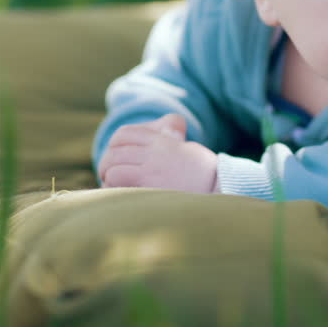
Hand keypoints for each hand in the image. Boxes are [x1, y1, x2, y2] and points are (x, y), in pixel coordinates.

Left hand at [98, 113, 217, 193]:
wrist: (220, 186)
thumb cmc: (204, 173)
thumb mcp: (186, 149)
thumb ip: (170, 141)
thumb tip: (169, 129)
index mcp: (163, 140)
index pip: (125, 134)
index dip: (114, 145)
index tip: (115, 158)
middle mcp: (154, 151)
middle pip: (114, 150)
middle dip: (106, 164)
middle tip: (108, 176)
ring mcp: (151, 168)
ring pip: (112, 166)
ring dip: (109, 177)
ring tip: (114, 188)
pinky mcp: (149, 185)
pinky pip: (117, 181)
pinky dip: (113, 189)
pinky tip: (121, 197)